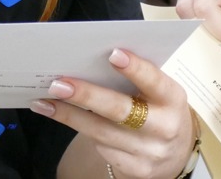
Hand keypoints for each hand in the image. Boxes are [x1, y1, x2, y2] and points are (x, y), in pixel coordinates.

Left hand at [33, 49, 193, 178]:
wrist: (176, 154)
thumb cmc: (160, 110)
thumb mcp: (159, 92)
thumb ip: (136, 78)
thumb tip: (93, 60)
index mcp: (173, 99)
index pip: (154, 81)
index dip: (135, 68)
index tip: (112, 54)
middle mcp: (164, 127)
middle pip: (121, 111)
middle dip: (87, 95)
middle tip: (58, 84)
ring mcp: (149, 152)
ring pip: (102, 132)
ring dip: (69, 115)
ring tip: (45, 102)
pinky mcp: (135, 170)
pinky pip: (101, 148)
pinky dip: (79, 129)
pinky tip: (62, 117)